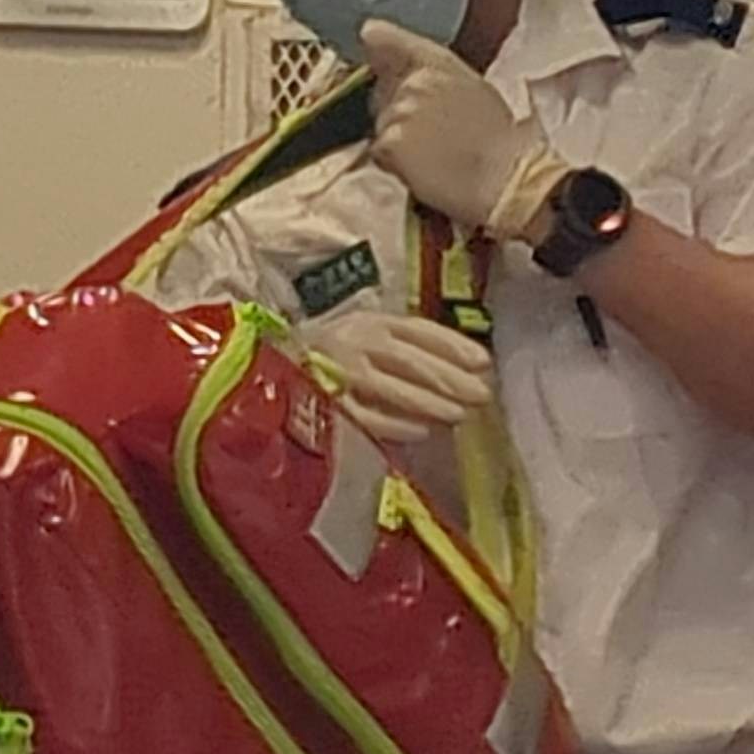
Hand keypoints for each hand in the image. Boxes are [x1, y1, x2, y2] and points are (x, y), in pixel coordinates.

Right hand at [296, 310, 495, 445]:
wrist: (270, 365)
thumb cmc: (335, 356)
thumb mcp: (370, 338)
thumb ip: (410, 347)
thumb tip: (467, 367)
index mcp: (370, 321)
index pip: (418, 330)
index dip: (453, 345)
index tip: (484, 362)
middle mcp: (355, 340)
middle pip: (410, 358)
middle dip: (450, 377)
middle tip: (480, 394)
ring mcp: (339, 371)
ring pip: (391, 385)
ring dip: (429, 401)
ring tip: (458, 415)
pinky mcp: (325, 401)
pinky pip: (367, 415)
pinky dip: (397, 424)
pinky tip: (422, 432)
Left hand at [363, 22, 572, 239]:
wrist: (508, 180)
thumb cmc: (500, 143)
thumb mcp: (474, 90)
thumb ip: (435, 77)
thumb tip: (405, 75)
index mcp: (435, 62)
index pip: (378, 37)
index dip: (376, 50)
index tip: (381, 64)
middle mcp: (413, 81)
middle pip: (382, 95)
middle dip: (399, 114)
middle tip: (435, 137)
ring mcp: (400, 112)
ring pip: (383, 126)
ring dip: (400, 143)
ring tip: (436, 158)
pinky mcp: (391, 143)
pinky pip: (381, 153)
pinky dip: (397, 165)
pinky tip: (426, 171)